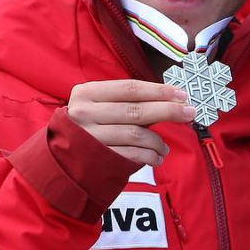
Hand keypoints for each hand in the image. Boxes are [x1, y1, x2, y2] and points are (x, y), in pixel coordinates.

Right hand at [66, 80, 194, 166]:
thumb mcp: (98, 107)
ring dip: (158, 141)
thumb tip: (173, 101)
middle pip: (136, 110)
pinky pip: (132, 155)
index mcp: (87, 93)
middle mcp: (84, 113)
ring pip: (136, 135)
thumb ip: (128, 103)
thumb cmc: (88, 128)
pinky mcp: (96, 158)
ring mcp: (89, 137)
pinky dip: (150, 155)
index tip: (182, 94)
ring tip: (165, 147)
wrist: (59, 161)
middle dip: (168, 111)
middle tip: (190, 112)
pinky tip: (157, 156)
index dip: (159, 91)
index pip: (130, 88)